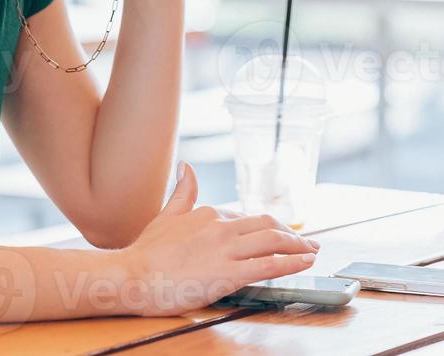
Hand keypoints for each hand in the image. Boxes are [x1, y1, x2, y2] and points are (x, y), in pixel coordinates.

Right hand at [118, 163, 319, 316]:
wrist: (131, 276)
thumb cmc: (145, 253)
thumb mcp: (166, 215)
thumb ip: (182, 192)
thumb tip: (186, 166)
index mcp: (208, 213)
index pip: (246, 219)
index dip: (267, 227)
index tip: (278, 234)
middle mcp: (220, 227)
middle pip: (267, 225)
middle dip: (292, 233)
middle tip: (307, 242)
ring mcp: (225, 250)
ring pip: (273, 241)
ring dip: (298, 245)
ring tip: (312, 251)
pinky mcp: (227, 274)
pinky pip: (268, 265)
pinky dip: (291, 262)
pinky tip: (305, 262)